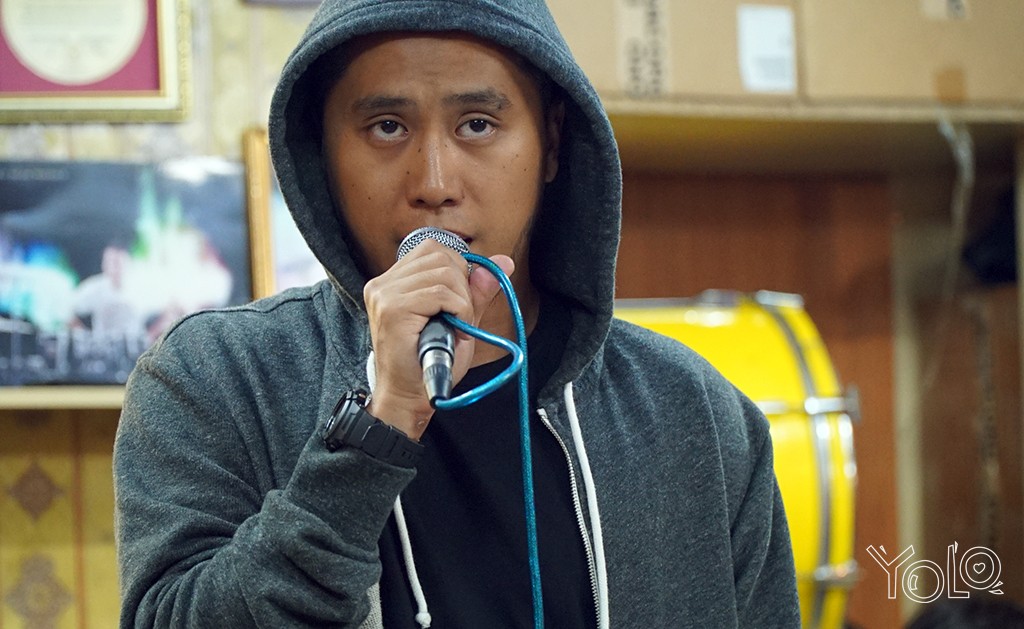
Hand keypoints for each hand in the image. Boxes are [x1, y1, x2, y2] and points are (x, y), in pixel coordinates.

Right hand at [362, 239, 513, 439]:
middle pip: (440, 255)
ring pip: (444, 272)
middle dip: (463, 284)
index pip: (432, 248)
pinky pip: (440, 292)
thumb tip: (503, 261)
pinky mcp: (393, 308)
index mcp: (392, 281)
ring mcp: (385, 294)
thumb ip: (476, 290)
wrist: (408, 396)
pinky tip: (455, 329)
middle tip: (459, 317)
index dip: (457, 269)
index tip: (460, 301)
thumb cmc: (429, 362)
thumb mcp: (458, 319)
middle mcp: (383, 283)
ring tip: (455, 326)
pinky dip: (459, 309)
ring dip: (462, 300)